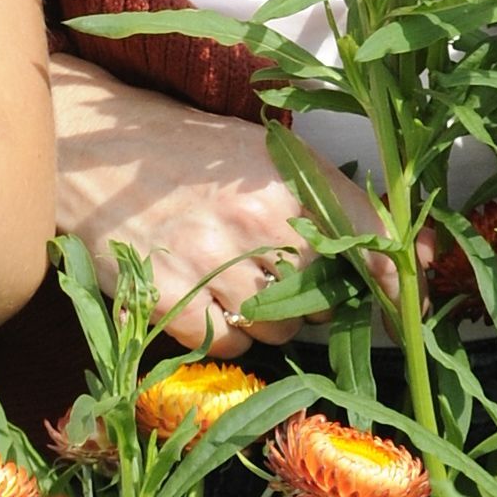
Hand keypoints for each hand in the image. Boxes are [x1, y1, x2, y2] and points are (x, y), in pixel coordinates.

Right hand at [50, 57, 382, 354]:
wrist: (89, 154)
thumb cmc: (183, 155)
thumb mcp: (258, 152)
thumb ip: (325, 196)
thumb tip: (400, 251)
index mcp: (285, 180)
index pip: (368, 237)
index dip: (396, 279)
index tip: (407, 303)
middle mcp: (258, 224)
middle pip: (324, 298)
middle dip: (309, 292)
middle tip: (270, 263)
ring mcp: (214, 267)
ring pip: (279, 328)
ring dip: (263, 313)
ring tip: (225, 270)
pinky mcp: (174, 304)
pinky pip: (231, 345)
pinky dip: (221, 329)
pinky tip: (196, 289)